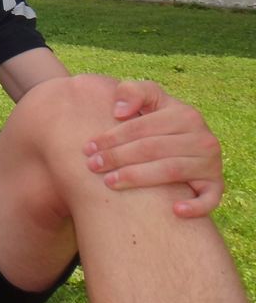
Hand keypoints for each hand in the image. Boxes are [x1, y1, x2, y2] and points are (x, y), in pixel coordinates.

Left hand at [83, 80, 222, 217]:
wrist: (187, 144)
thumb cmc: (157, 122)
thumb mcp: (149, 100)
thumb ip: (132, 92)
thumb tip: (119, 111)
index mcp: (184, 114)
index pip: (141, 127)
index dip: (112, 137)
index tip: (87, 148)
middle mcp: (202, 138)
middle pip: (152, 149)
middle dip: (117, 157)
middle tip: (92, 166)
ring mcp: (211, 163)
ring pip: (170, 171)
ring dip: (137, 178)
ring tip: (109, 182)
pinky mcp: (216, 185)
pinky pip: (210, 198)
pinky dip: (195, 206)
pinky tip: (174, 211)